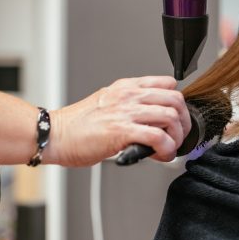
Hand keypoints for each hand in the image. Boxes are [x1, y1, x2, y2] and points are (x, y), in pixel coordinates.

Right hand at [45, 76, 190, 166]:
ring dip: (177, 138)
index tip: (177, 119)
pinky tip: (160, 155)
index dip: (178, 104)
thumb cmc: (77, 125)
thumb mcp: (106, 103)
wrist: (55, 135)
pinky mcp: (122, 131)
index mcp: (126, 87)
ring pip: (171, 117)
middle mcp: (129, 96)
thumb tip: (150, 123)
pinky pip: (158, 137)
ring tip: (169, 149)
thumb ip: (129, 107)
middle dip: (184, 122)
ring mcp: (126, 111)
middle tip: (178, 137)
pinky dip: (166, 149)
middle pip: (175, 100)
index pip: (168, 84)